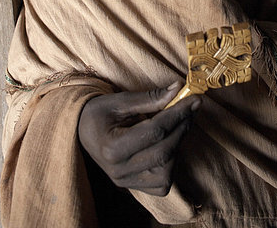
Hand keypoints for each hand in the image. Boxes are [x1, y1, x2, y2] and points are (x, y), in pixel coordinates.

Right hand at [78, 82, 200, 195]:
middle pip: (164, 151)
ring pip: (167, 169)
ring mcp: (126, 182)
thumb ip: (149, 98)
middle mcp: (119, 171)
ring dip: (179, 143)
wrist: (81, 131)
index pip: (155, 131)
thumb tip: (178, 89)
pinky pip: (163, 182)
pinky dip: (172, 161)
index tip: (194, 98)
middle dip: (183, 126)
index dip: (178, 113)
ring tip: (179, 121)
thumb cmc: (99, 113)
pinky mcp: (134, 187)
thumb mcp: (119, 100)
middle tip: (193, 106)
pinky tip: (169, 142)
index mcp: (112, 148)